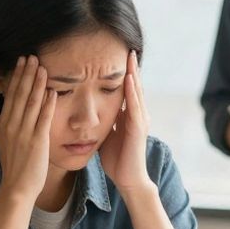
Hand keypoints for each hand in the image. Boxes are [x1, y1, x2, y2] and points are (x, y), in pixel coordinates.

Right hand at [0, 56, 55, 203]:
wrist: (16, 187)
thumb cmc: (14, 167)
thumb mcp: (3, 144)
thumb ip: (4, 128)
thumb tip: (1, 115)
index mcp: (4, 124)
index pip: (10, 95)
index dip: (16, 77)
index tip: (21, 63)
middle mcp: (12, 125)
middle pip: (19, 94)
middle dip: (26, 74)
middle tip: (31, 56)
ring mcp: (24, 133)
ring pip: (31, 102)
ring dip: (37, 83)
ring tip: (42, 68)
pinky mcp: (37, 141)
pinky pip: (43, 118)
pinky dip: (47, 103)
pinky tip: (52, 91)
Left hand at [100, 51, 153, 193]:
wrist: (127, 180)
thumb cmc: (116, 159)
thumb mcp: (106, 134)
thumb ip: (103, 121)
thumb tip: (89, 111)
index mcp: (129, 116)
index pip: (127, 90)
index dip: (124, 74)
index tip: (118, 56)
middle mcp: (138, 115)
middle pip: (135, 87)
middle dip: (131, 68)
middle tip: (128, 48)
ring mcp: (140, 121)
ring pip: (137, 93)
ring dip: (134, 74)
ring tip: (130, 57)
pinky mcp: (138, 129)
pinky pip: (135, 107)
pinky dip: (132, 92)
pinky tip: (129, 79)